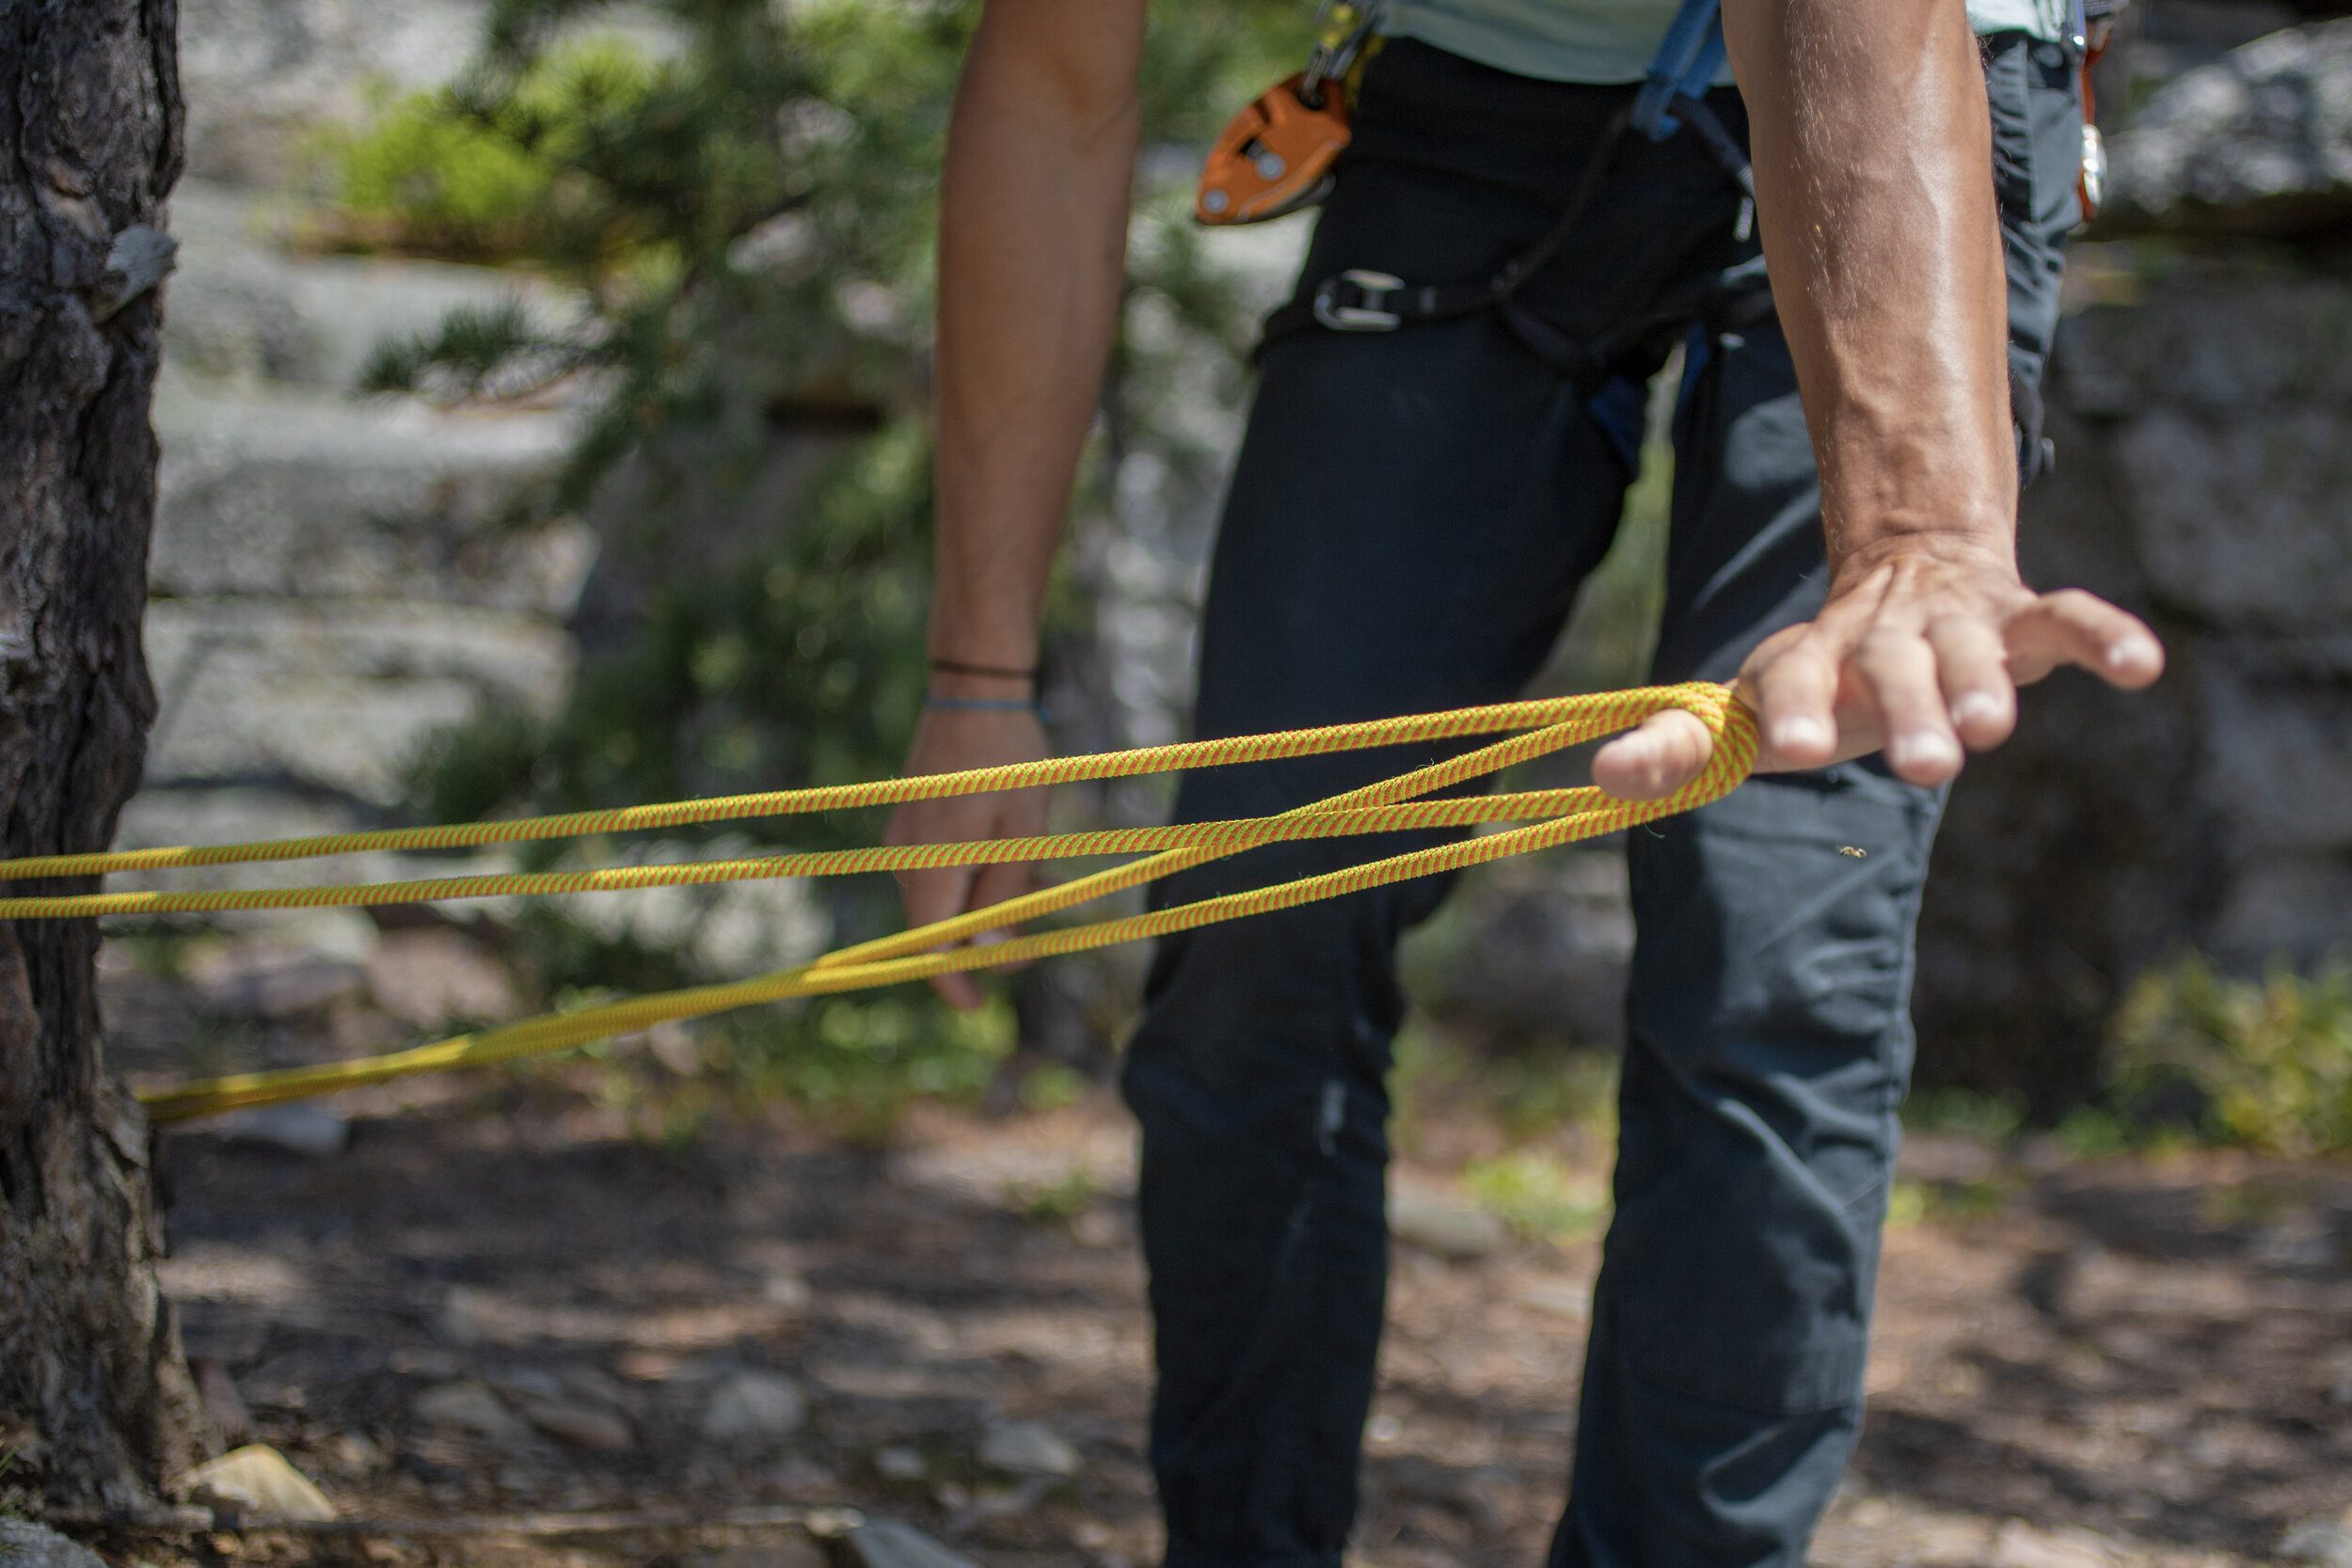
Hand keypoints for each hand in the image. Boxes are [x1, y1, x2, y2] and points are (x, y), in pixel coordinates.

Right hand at [883, 704, 1052, 1010]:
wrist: (976, 693)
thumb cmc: (1008, 760)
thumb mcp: (1021, 832)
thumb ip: (1004, 895)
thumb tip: (990, 952)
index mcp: (930, 863)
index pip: (928, 944)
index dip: (950, 980)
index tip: (976, 1004)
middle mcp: (905, 857)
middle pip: (933, 926)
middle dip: (978, 940)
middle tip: (1031, 936)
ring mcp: (903, 838)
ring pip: (938, 899)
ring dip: (981, 906)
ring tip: (1035, 878)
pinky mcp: (911, 823)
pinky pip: (937, 871)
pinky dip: (971, 878)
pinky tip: (1011, 856)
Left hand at [1589, 540, 2164, 800]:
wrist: (1909, 567)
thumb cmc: (1822, 672)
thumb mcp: (1751, 707)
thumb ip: (1684, 748)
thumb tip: (1597, 781)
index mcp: (1810, 661)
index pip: (1791, 680)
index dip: (1788, 708)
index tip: (1783, 748)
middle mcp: (1883, 641)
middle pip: (1893, 672)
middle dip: (1908, 713)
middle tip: (1927, 767)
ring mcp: (1956, 628)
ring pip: (1973, 653)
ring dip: (1984, 686)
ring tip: (1993, 730)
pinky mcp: (2023, 621)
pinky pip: (2068, 621)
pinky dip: (2105, 637)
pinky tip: (2142, 666)